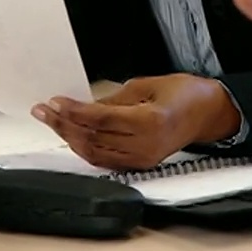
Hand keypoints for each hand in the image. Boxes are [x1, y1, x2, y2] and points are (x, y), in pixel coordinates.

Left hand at [31, 74, 240, 170]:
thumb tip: (83, 108)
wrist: (208, 114)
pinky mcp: (140, 164)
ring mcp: (143, 158)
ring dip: (69, 137)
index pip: (101, 120)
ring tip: (51, 121)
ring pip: (94, 153)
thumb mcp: (147, 85)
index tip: (54, 102)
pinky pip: (104, 160)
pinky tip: (71, 135)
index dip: (74, 112)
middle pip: (93, 138)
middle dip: (63, 124)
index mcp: (150, 122)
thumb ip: (114, 100)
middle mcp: (145, 145)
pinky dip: (84, 148)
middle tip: (43, 110)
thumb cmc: (184, 94)